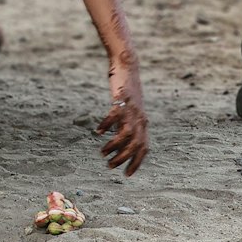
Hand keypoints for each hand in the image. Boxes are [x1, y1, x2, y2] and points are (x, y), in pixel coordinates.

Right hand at [96, 55, 148, 175]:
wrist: (127, 66)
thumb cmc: (127, 89)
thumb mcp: (131, 108)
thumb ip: (128, 122)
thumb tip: (119, 138)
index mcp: (143, 122)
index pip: (143, 149)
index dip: (136, 163)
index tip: (127, 175)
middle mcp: (139, 118)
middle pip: (134, 145)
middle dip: (122, 159)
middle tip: (110, 166)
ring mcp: (131, 110)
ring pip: (125, 135)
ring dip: (113, 146)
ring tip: (102, 153)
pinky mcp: (121, 101)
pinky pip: (113, 118)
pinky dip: (105, 126)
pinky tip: (98, 131)